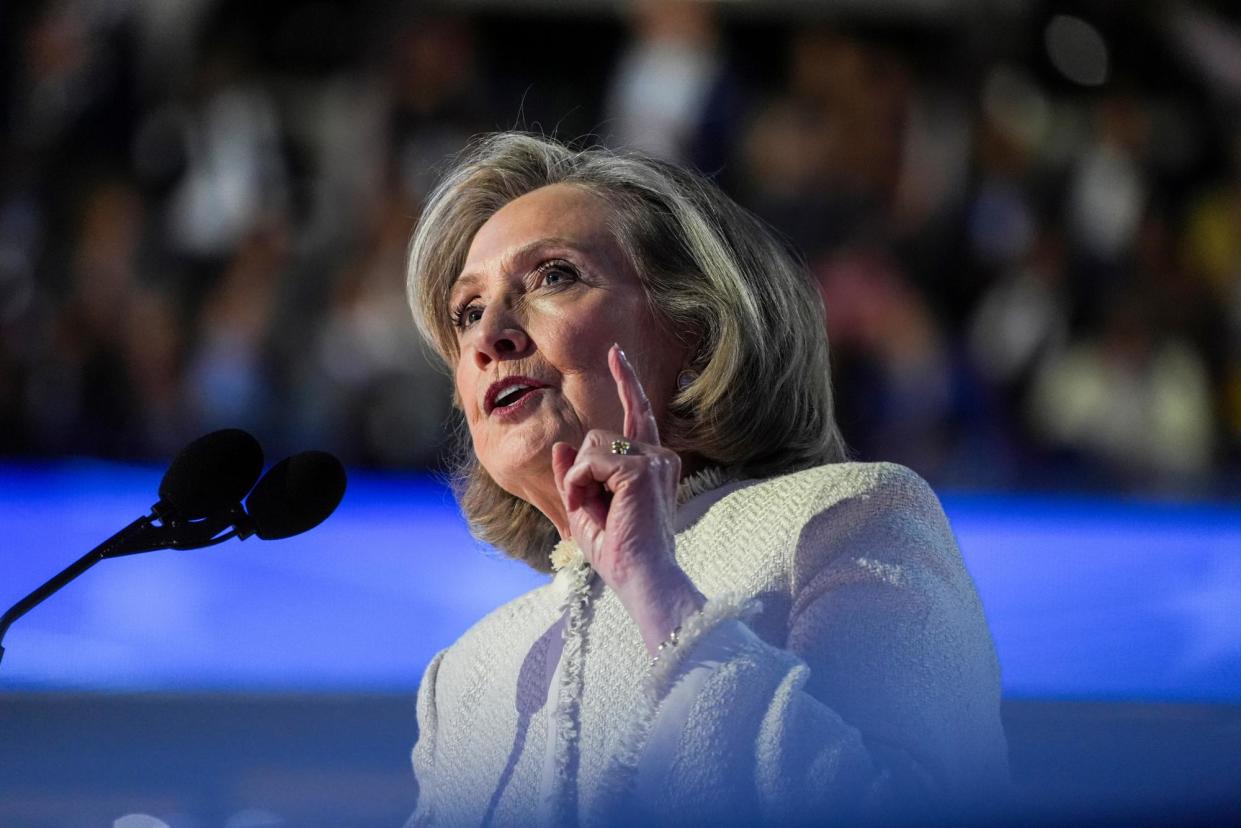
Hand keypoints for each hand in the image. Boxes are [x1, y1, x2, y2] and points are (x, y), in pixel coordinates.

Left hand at [551, 344, 703, 653]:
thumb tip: (562, 447)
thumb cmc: (620, 554)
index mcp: (652, 466)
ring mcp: (653, 460)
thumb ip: (575, 477)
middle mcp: (659, 457)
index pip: (637, 414)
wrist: (643, 578)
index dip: (626, 381)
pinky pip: (590, 460)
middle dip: (582, 473)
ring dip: (581, 481)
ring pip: (592, 445)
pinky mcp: (641, 469)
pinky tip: (596, 507)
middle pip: (598, 437)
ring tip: (598, 512)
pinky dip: (581, 484)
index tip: (615, 352)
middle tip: (595, 511)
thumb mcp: (586, 511)